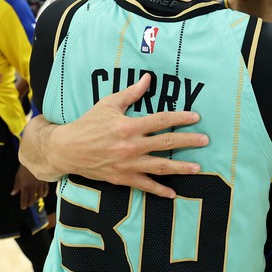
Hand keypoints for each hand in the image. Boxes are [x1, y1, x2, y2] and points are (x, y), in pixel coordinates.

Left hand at [12, 163, 46, 208]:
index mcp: (24, 187)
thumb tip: (13, 193)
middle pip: (32, 199)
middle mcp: (32, 188)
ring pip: (39, 195)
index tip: (23, 207)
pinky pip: (45, 190)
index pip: (24, 199)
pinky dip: (44, 193)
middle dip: (30, 203)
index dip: (24, 204)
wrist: (35, 159)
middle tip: (29, 204)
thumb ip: (16, 186)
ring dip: (37, 199)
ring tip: (35, 199)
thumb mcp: (18, 176)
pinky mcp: (45, 181)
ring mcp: (40, 185)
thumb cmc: (24, 167)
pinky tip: (43, 195)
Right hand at [25, 74, 208, 198]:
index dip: (180, 118)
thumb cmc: (88, 124)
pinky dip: (159, 190)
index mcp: (129, 126)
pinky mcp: (122, 178)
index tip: (196, 118)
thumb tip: (148, 79)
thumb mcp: (108, 104)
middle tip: (205, 140)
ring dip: (180, 167)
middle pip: (166, 144)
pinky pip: (144, 185)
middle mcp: (131, 146)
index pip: (161, 121)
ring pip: (160, 167)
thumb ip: (131, 93)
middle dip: (188, 142)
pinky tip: (173, 193)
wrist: (66, 149)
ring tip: (197, 167)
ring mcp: (128, 164)